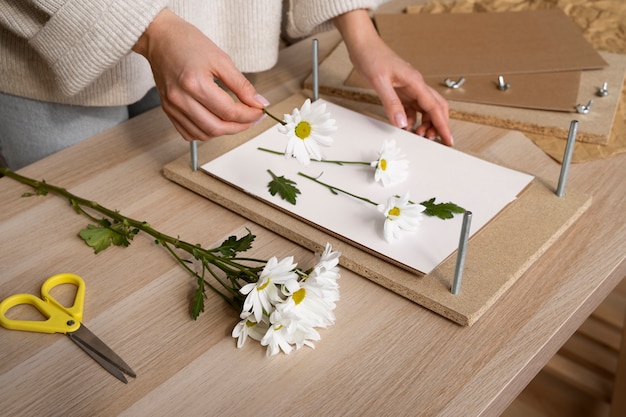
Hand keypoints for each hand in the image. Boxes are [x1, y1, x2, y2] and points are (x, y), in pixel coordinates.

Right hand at [133, 9, 268, 141]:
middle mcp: (181, 98)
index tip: (259, 111)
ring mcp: (172, 106)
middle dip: (240, 126)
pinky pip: (189, 133)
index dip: (249, 115)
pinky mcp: (168, 110)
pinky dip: (205, 132)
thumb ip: (242, 85)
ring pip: (203, 134)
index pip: (229, 111)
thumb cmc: (187, 43)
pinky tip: (215, 121)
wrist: (159, 38)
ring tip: (235, 120)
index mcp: (195, 83)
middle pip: (216, 127)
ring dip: (224, 131)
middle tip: (251, 118)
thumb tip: (258, 103)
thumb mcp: (221, 59)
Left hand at [334, 10, 452, 145]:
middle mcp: (416, 85)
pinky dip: (412, 119)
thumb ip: (391, 104)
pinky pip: (412, 108)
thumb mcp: (380, 82)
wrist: (363, 45)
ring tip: (418, 135)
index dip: (443, 125)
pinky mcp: (401, 91)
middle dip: (438, 125)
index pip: (435, 107)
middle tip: (432, 140)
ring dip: (425, 123)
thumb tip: (402, 123)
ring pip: (425, 109)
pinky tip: (405, 126)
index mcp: (415, 82)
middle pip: (436, 108)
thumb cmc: (372, 57)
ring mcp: (409, 88)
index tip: (448, 139)